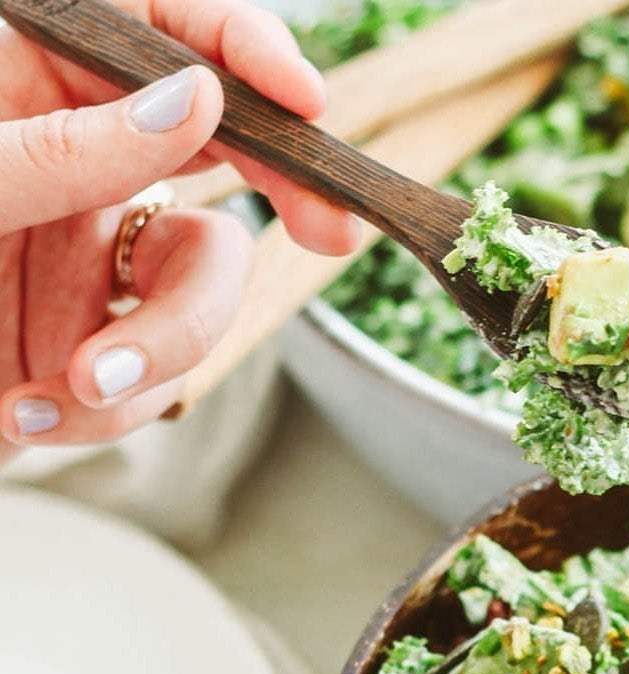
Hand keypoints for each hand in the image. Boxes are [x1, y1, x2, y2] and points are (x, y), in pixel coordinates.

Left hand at [0, 0, 363, 449]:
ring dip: (162, 348)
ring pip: (207, 282)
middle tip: (329, 236)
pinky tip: (30, 411)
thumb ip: (67, 147)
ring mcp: (90, 253)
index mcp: (24, 82)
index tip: (304, 97)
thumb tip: (193, 100)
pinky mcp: (94, 340)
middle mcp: (73, 160)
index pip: (156, 27)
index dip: (242, 48)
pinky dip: (108, 408)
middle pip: (224, 152)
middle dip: (279, 202)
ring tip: (78, 388)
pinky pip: (162, 373)